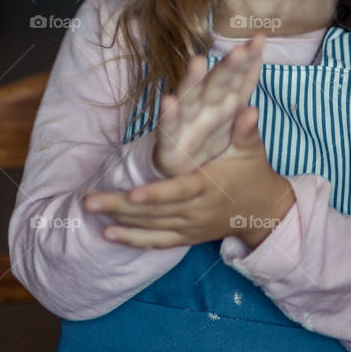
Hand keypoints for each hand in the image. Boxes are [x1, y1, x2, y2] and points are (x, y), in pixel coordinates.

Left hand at [82, 90, 293, 248]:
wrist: (262, 211)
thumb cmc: (253, 173)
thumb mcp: (252, 150)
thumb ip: (246, 130)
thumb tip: (250, 109)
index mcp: (209, 187)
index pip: (179, 192)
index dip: (155, 195)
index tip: (131, 193)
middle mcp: (196, 211)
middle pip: (154, 212)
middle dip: (119, 206)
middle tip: (88, 200)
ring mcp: (190, 227)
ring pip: (150, 227)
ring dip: (118, 220)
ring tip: (89, 209)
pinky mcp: (185, 237)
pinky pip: (156, 242)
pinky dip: (131, 240)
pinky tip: (107, 234)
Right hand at [151, 34, 265, 178]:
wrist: (183, 177)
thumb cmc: (212, 150)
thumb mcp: (237, 147)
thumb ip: (247, 130)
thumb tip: (255, 111)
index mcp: (226, 106)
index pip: (241, 80)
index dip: (250, 59)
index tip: (260, 38)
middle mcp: (206, 109)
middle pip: (218, 83)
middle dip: (228, 66)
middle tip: (240, 50)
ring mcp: (186, 123)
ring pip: (190, 98)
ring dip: (192, 80)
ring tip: (197, 62)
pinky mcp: (169, 143)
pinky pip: (168, 128)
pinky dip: (168, 115)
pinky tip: (169, 101)